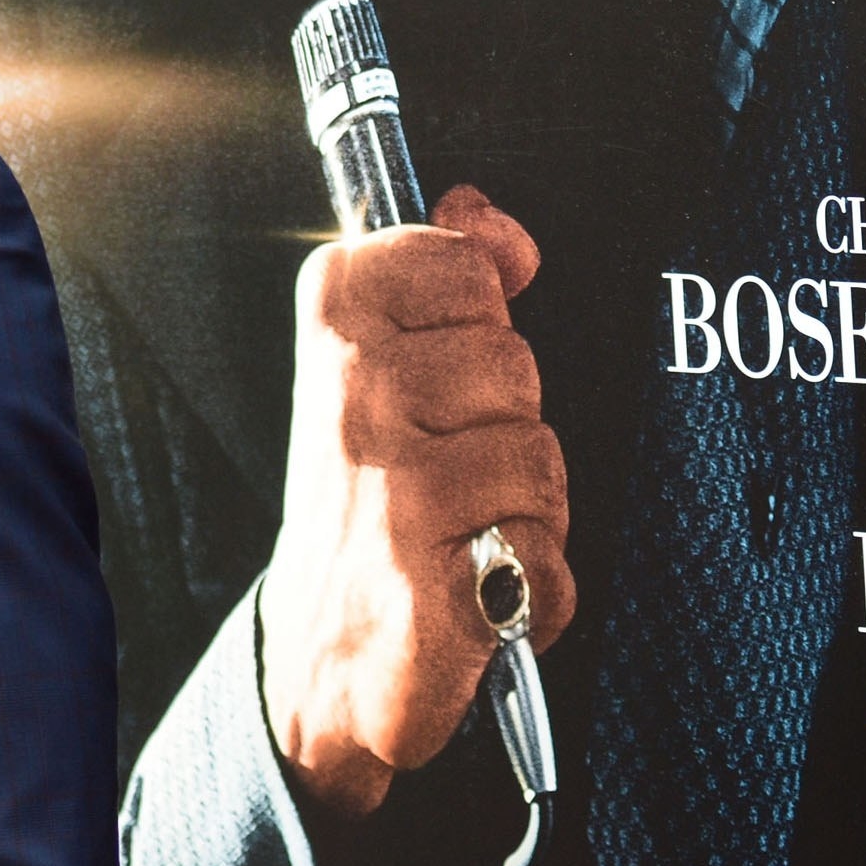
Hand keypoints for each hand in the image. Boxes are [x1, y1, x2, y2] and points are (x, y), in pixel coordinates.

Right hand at [258, 183, 569, 816]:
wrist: (321, 652)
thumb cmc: (367, 498)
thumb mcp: (382, 363)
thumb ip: (441, 276)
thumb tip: (485, 212)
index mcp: (333, 327)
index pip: (456, 261)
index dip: (475, 307)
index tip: (442, 349)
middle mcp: (351, 399)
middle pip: (514, 359)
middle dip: (507, 417)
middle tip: (449, 461)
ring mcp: (390, 489)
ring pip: (537, 454)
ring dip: (527, 504)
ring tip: (469, 527)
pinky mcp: (428, 584)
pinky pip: (544, 556)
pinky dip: (535, 585)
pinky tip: (483, 590)